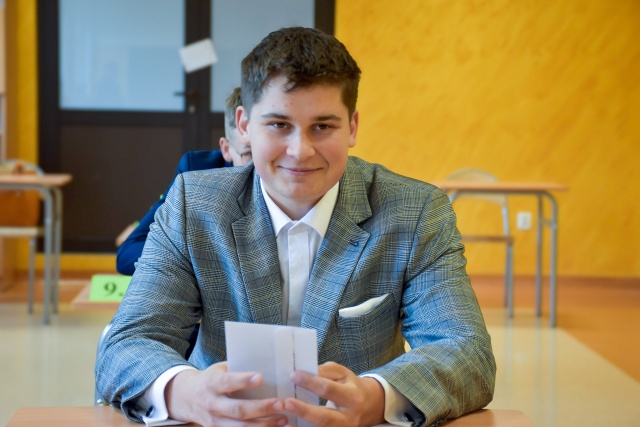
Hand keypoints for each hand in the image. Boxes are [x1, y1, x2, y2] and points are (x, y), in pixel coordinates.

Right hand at [165, 362, 287, 426]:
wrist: (186, 399)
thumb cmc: (211, 379)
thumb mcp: (220, 369)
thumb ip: (238, 368)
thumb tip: (266, 362)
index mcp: (212, 384)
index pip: (228, 382)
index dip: (243, 380)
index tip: (260, 377)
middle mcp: (213, 405)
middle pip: (238, 410)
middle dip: (260, 408)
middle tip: (280, 403)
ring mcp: (215, 422)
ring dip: (264, 425)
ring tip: (284, 419)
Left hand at [284, 361, 384, 426]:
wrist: (368, 405)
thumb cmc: (350, 386)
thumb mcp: (343, 373)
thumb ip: (325, 371)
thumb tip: (305, 371)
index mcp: (352, 396)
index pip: (328, 389)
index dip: (310, 382)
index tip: (293, 375)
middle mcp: (349, 417)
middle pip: (325, 417)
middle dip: (304, 411)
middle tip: (287, 402)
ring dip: (302, 426)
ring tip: (284, 422)